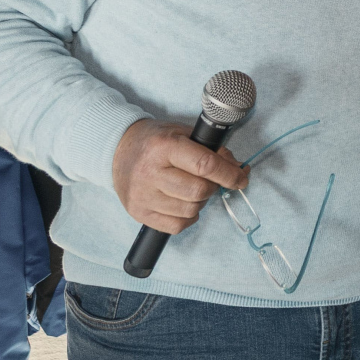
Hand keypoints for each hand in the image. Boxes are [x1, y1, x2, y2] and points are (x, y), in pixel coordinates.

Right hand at [111, 118, 247, 233]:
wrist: (117, 150)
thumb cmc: (156, 141)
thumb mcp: (184, 133)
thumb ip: (212, 149)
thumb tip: (237, 168)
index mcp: (164, 146)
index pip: (205, 165)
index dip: (230, 175)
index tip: (242, 178)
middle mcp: (150, 172)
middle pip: (199, 191)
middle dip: (213, 187)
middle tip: (210, 180)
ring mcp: (142, 195)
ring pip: (190, 210)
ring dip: (200, 202)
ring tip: (193, 189)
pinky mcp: (138, 212)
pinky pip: (176, 226)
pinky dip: (188, 218)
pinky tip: (183, 203)